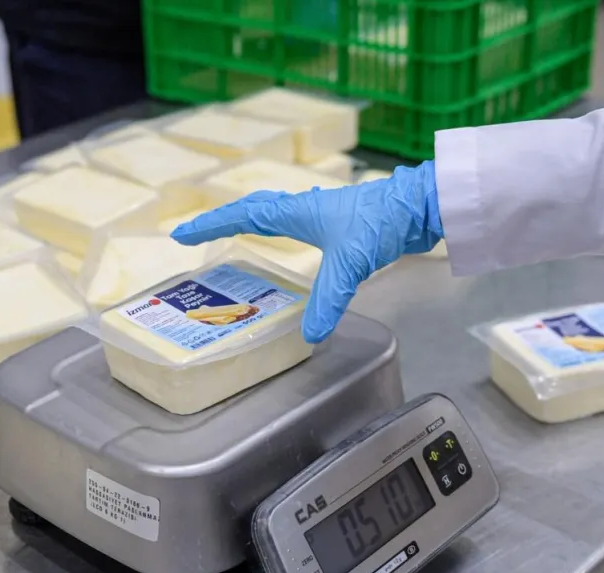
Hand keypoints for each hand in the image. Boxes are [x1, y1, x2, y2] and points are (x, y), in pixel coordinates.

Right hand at [171, 162, 443, 342]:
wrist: (422, 207)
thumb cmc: (381, 223)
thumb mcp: (350, 264)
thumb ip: (328, 299)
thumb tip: (310, 335)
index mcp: (297, 211)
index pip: (243, 215)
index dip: (211, 225)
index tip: (182, 234)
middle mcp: (304, 208)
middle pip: (254, 209)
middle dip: (224, 220)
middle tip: (198, 233)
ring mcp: (322, 215)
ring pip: (275, 214)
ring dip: (250, 221)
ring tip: (233, 234)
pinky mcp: (340, 225)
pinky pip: (296, 225)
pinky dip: (279, 231)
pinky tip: (289, 245)